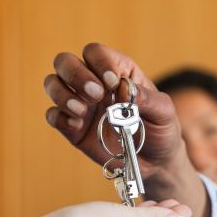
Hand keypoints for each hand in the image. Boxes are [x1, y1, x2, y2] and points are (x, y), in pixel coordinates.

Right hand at [43, 43, 185, 179]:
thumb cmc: (161, 130)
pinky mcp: (72, 128)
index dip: (100, 63)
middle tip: (96, 94)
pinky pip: (53, 115)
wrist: (155, 163)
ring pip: (52, 84)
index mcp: (116, 71)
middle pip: (65, 62)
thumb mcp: (164, 112)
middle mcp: (93, 83)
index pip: (95, 52)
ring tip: (83, 111)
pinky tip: (77, 125)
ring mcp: (80, 105)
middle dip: (76, 74)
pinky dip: (60, 117)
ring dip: (63, 94)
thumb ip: (147, 97)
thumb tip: (121, 89)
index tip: (112, 82)